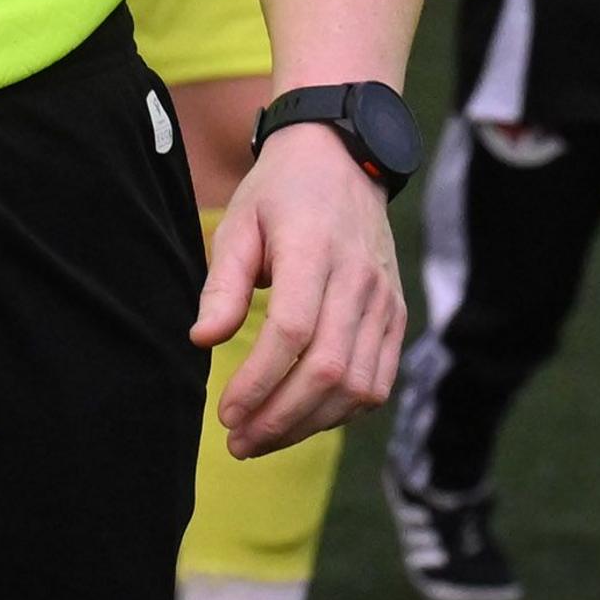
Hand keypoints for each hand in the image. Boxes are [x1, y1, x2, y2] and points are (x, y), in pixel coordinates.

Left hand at [194, 121, 403, 458]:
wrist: (343, 158)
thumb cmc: (280, 193)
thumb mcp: (239, 223)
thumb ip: (223, 283)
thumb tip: (203, 340)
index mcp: (314, 248)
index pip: (293, 331)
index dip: (259, 382)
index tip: (226, 412)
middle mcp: (358, 278)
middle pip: (327, 369)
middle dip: (280, 418)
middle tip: (238, 441)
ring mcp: (384, 299)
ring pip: (357, 385)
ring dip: (310, 424)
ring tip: (264, 438)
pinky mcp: (396, 315)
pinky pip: (378, 381)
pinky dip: (343, 411)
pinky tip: (305, 419)